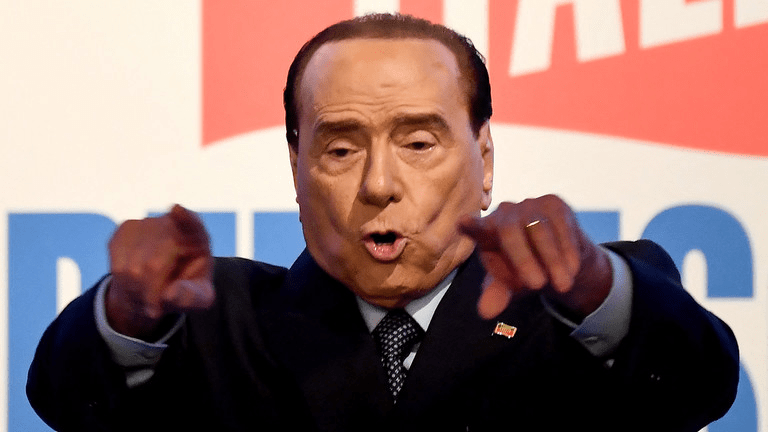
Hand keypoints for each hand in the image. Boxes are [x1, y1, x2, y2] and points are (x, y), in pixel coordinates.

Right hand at [106, 204, 213, 338]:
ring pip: (133, 263)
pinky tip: (132, 280)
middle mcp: (176, 224)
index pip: (193, 224)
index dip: (185, 219)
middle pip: (155, 261)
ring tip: (147, 294)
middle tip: (155, 307)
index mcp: (199, 239)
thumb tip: (171, 293)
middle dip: (152, 291)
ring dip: (136, 287)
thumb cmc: (186, 289)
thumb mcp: (199, 298)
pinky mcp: (127, 228)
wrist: (159, 287)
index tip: (176, 212)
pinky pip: (117, 257)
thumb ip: (191, 297)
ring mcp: (150, 223)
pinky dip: (122, 275)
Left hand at [458, 194, 611, 319]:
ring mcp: (528, 205)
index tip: (462, 223)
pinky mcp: (553, 204)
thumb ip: (496, 295)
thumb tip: (485, 312)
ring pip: (540, 230)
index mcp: (486, 233)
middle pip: (510, 232)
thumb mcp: (510, 286)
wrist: (558, 259)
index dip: (471, 226)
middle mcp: (504, 213)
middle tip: (536, 286)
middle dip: (524, 260)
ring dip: (552, 260)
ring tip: (562, 285)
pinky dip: (567, 250)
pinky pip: (561, 226)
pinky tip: (571, 268)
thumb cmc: (525, 270)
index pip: (476, 228)